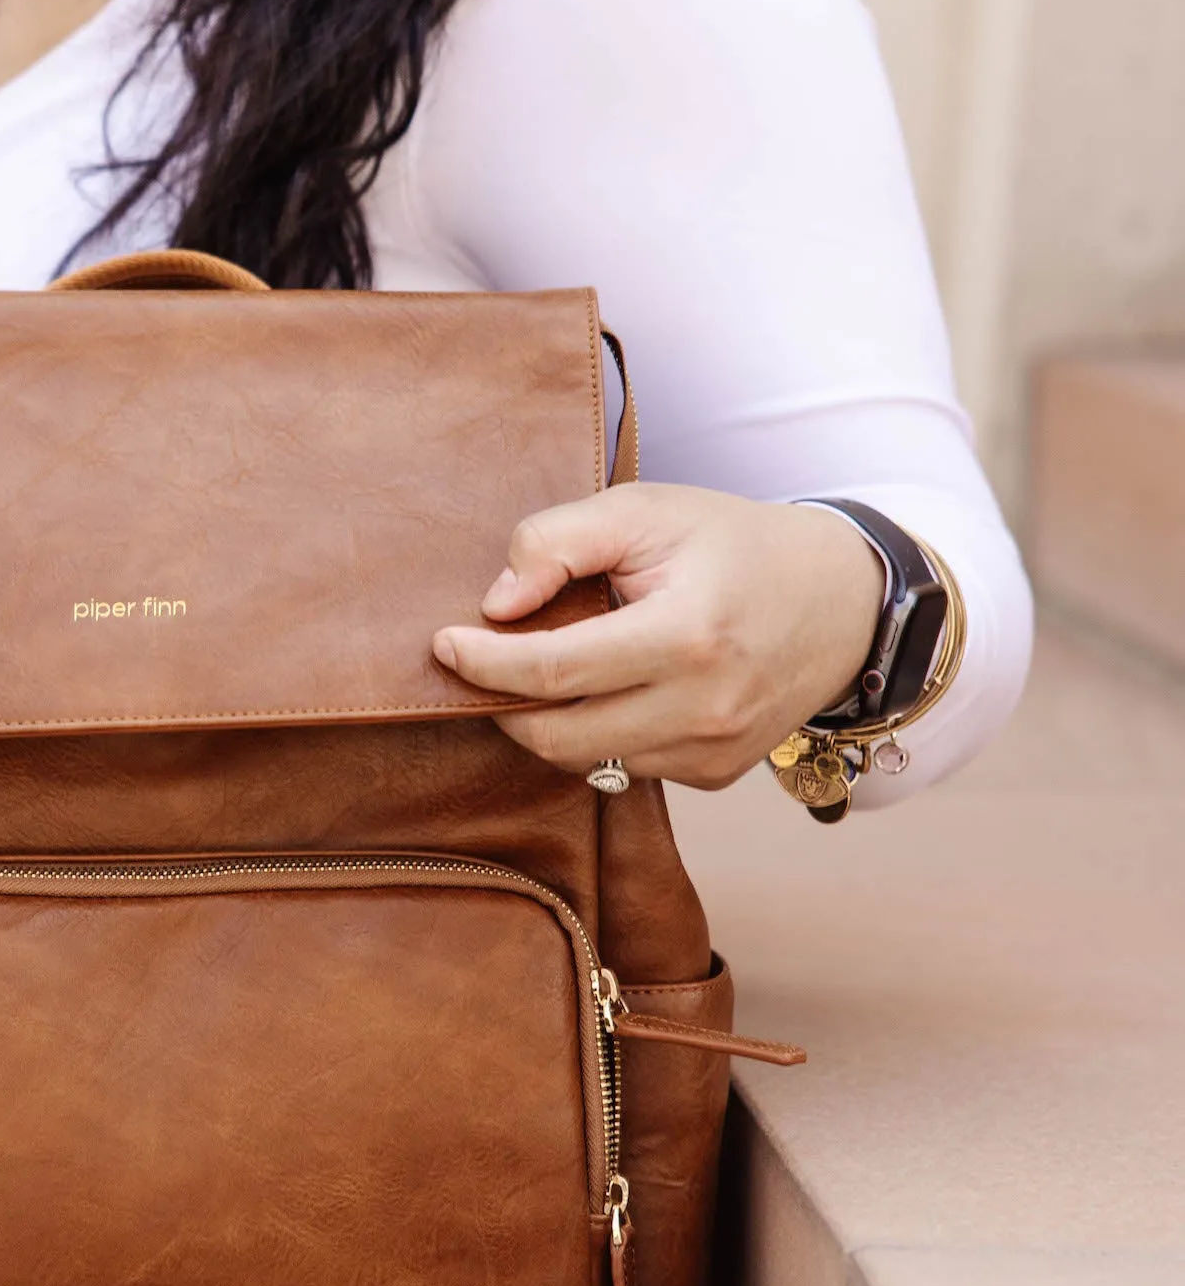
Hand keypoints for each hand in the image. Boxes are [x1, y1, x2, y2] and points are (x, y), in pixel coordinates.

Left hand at [431, 484, 884, 789]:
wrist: (841, 601)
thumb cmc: (733, 545)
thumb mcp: (647, 510)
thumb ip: (560, 542)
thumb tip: (496, 602)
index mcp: (686, 636)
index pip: (553, 670)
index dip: (483, 662)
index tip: (443, 644)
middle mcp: (703, 708)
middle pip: (556, 735)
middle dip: (503, 702)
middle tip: (484, 658)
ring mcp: (712, 751)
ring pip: (585, 758)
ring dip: (550, 718)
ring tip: (560, 660)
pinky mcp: (715, 775)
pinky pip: (625, 766)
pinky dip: (600, 731)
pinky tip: (615, 685)